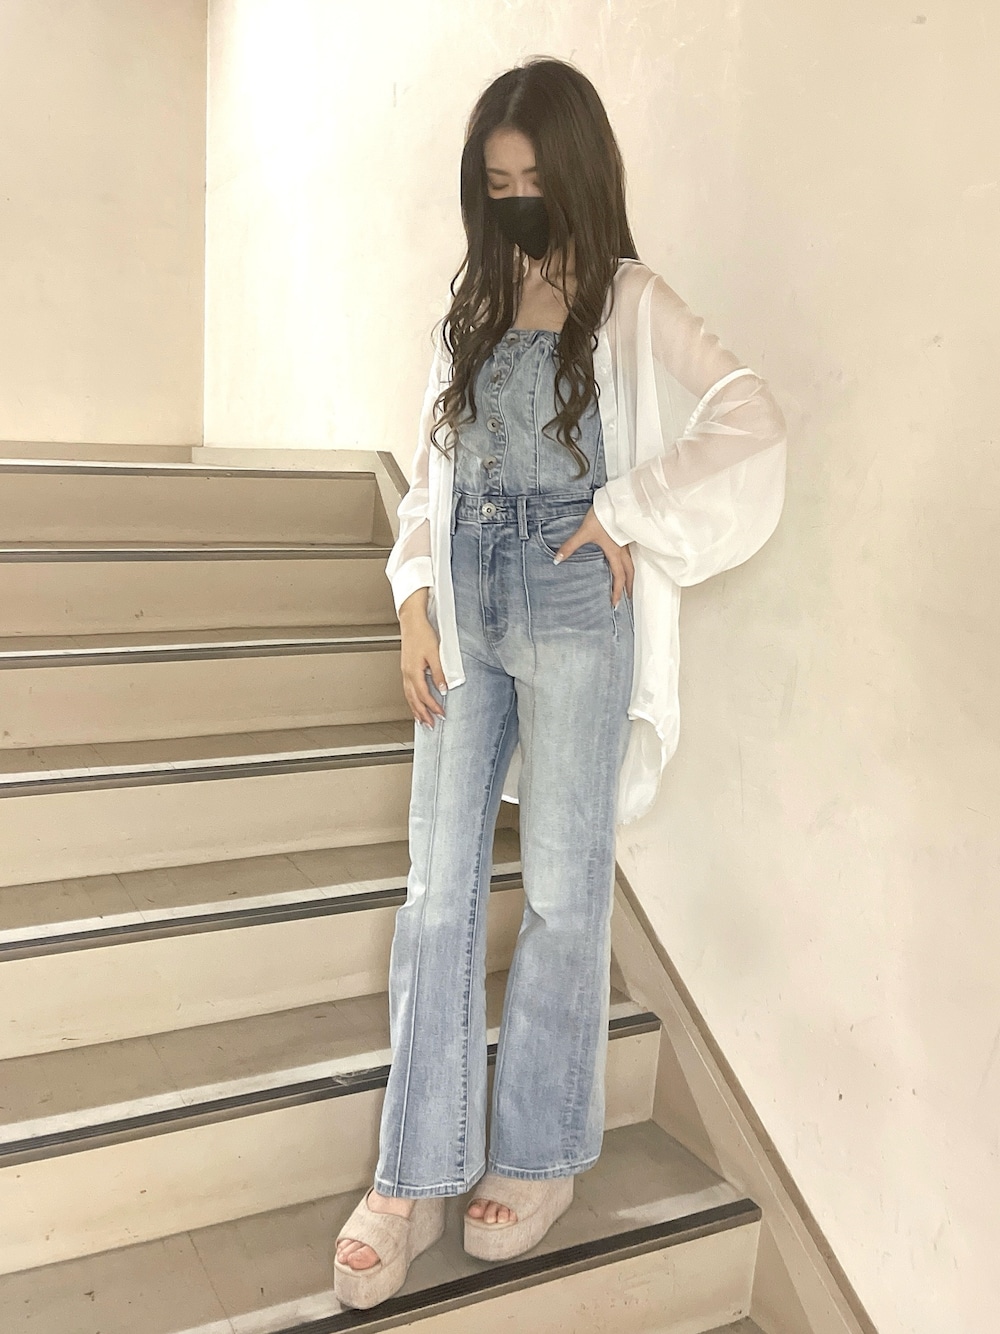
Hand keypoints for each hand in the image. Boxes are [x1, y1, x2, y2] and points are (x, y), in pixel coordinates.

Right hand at [398, 606, 446, 727]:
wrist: (412, 622)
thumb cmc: (422, 634)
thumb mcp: (435, 654)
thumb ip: (439, 672)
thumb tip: (443, 688)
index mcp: (413, 671)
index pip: (424, 695)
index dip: (433, 706)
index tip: (441, 714)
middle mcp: (407, 674)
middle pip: (414, 700)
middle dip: (422, 714)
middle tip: (430, 725)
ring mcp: (405, 672)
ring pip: (409, 696)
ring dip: (416, 710)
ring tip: (422, 720)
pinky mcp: (406, 669)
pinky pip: (408, 690)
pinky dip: (412, 700)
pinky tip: (416, 703)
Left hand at [552, 505, 633, 606]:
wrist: (616, 500)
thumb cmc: (601, 516)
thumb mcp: (584, 532)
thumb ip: (570, 546)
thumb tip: (557, 560)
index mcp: (614, 553)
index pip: (618, 577)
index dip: (618, 591)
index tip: (615, 604)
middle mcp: (623, 550)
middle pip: (630, 573)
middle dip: (629, 587)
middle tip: (629, 598)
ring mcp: (627, 543)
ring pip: (633, 563)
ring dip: (632, 576)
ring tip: (631, 584)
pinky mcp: (626, 535)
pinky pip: (631, 554)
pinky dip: (631, 563)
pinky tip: (627, 562)